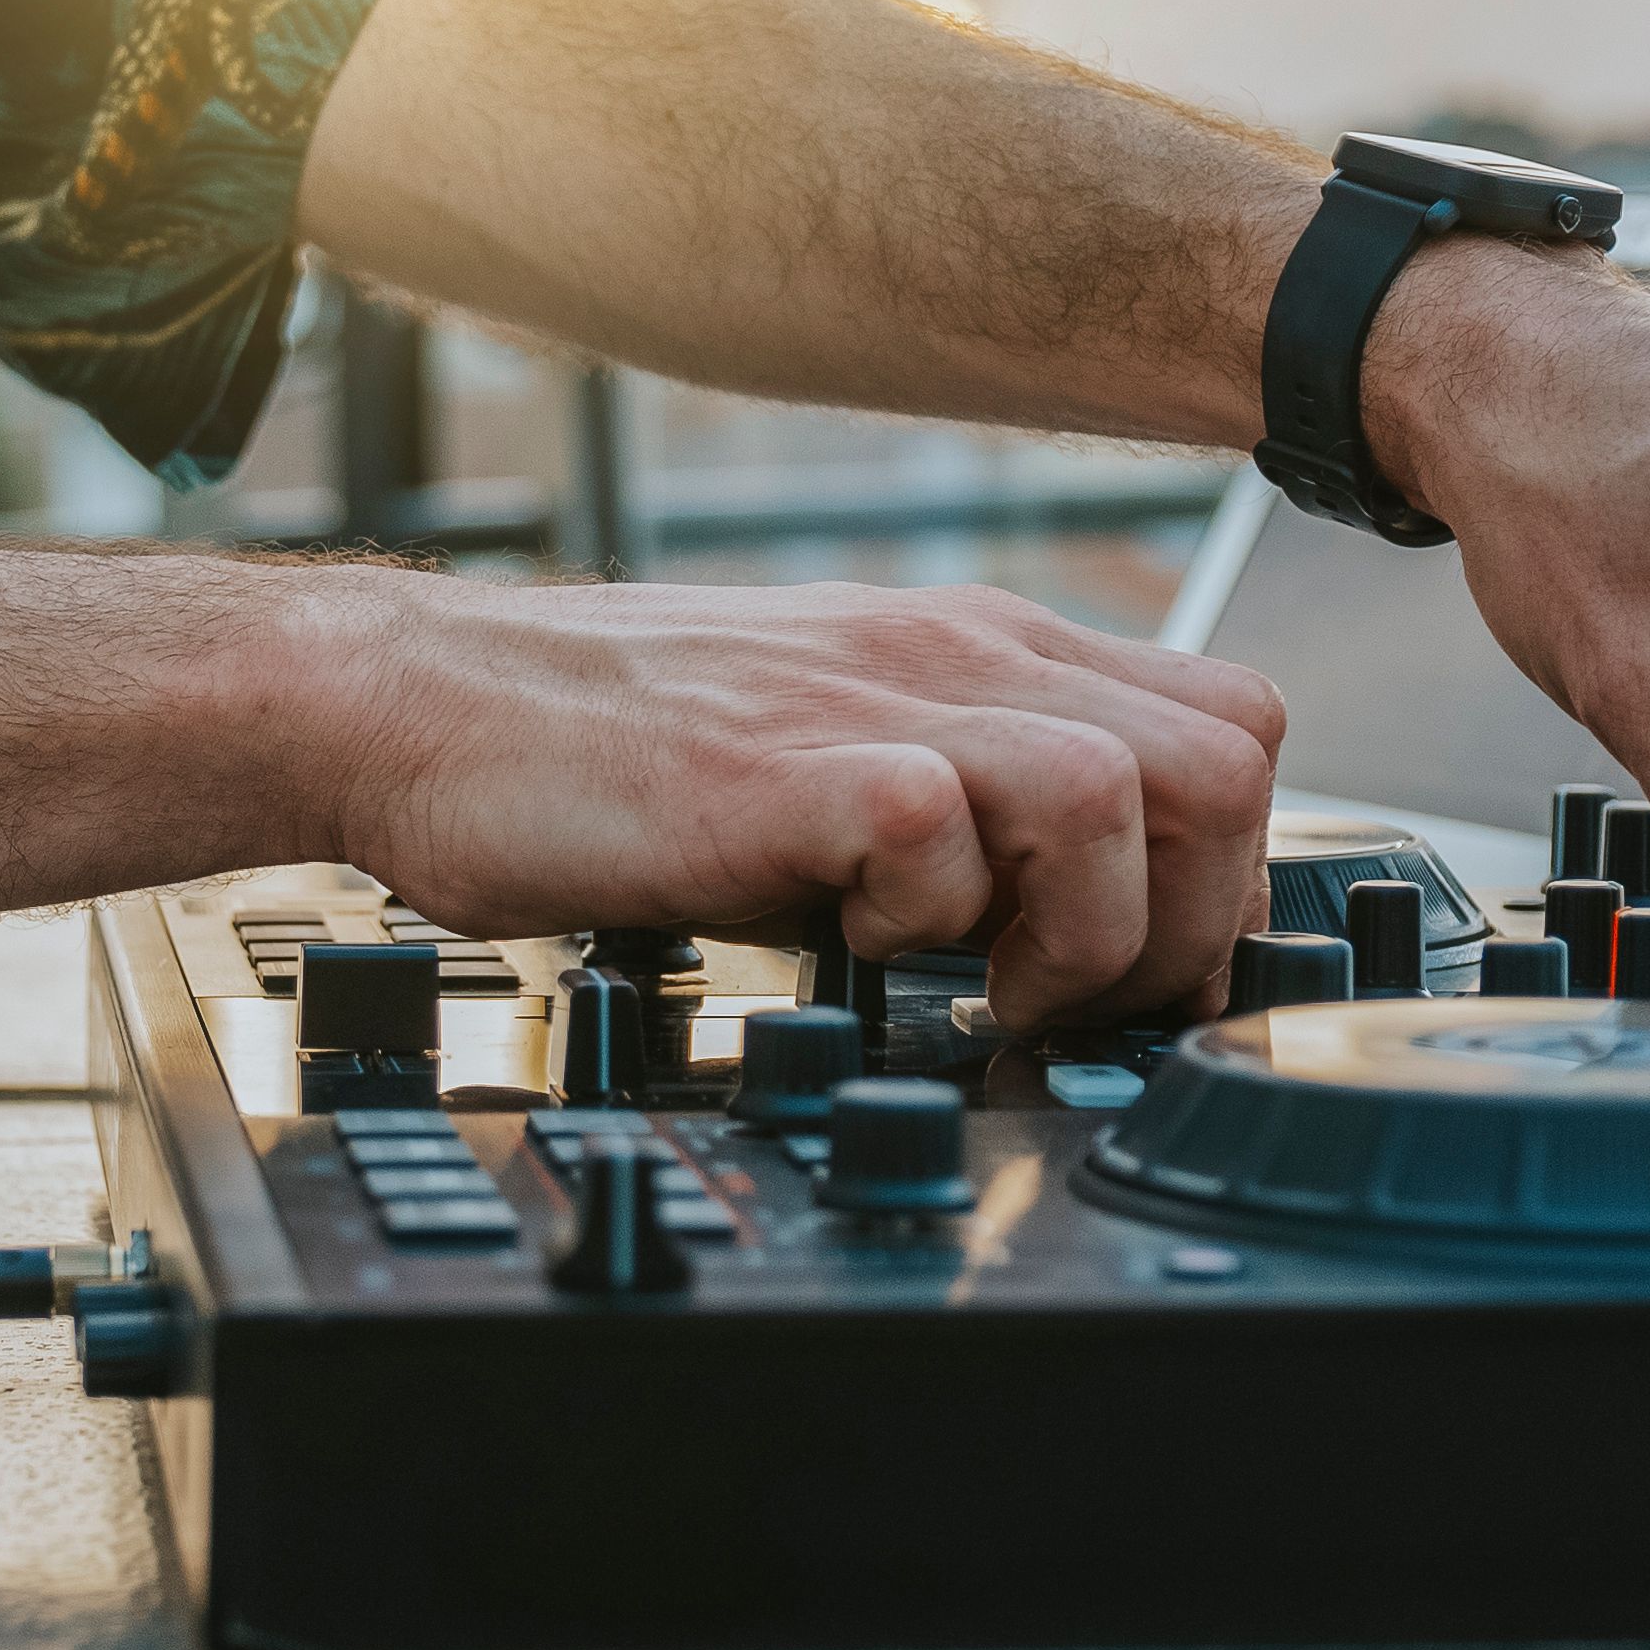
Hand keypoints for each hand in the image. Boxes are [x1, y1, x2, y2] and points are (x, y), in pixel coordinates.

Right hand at [303, 572, 1285, 1028]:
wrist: (418, 708)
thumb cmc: (605, 750)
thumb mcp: (830, 737)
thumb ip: (956, 794)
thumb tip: (1075, 917)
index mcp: (976, 649)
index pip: (1232, 723)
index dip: (1226, 869)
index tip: (1145, 969)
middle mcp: (951, 656)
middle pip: (1229, 757)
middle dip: (1191, 919)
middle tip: (1076, 1000)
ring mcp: (871, 701)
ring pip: (1126, 791)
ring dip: (1082, 933)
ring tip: (978, 990)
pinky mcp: (784, 768)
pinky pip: (945, 835)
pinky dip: (928, 923)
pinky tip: (855, 952)